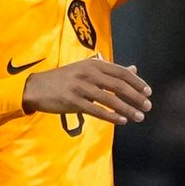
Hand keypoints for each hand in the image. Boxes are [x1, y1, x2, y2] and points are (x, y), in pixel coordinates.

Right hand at [22, 58, 152, 124]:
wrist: (36, 87)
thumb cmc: (64, 78)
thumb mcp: (87, 69)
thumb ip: (110, 71)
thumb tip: (134, 69)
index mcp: (94, 64)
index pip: (121, 72)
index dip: (137, 82)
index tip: (148, 92)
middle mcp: (89, 74)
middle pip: (119, 86)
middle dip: (136, 97)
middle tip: (148, 106)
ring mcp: (81, 87)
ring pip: (110, 99)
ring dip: (127, 109)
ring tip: (139, 117)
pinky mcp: (73, 101)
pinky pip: (97, 110)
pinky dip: (111, 116)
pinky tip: (122, 121)